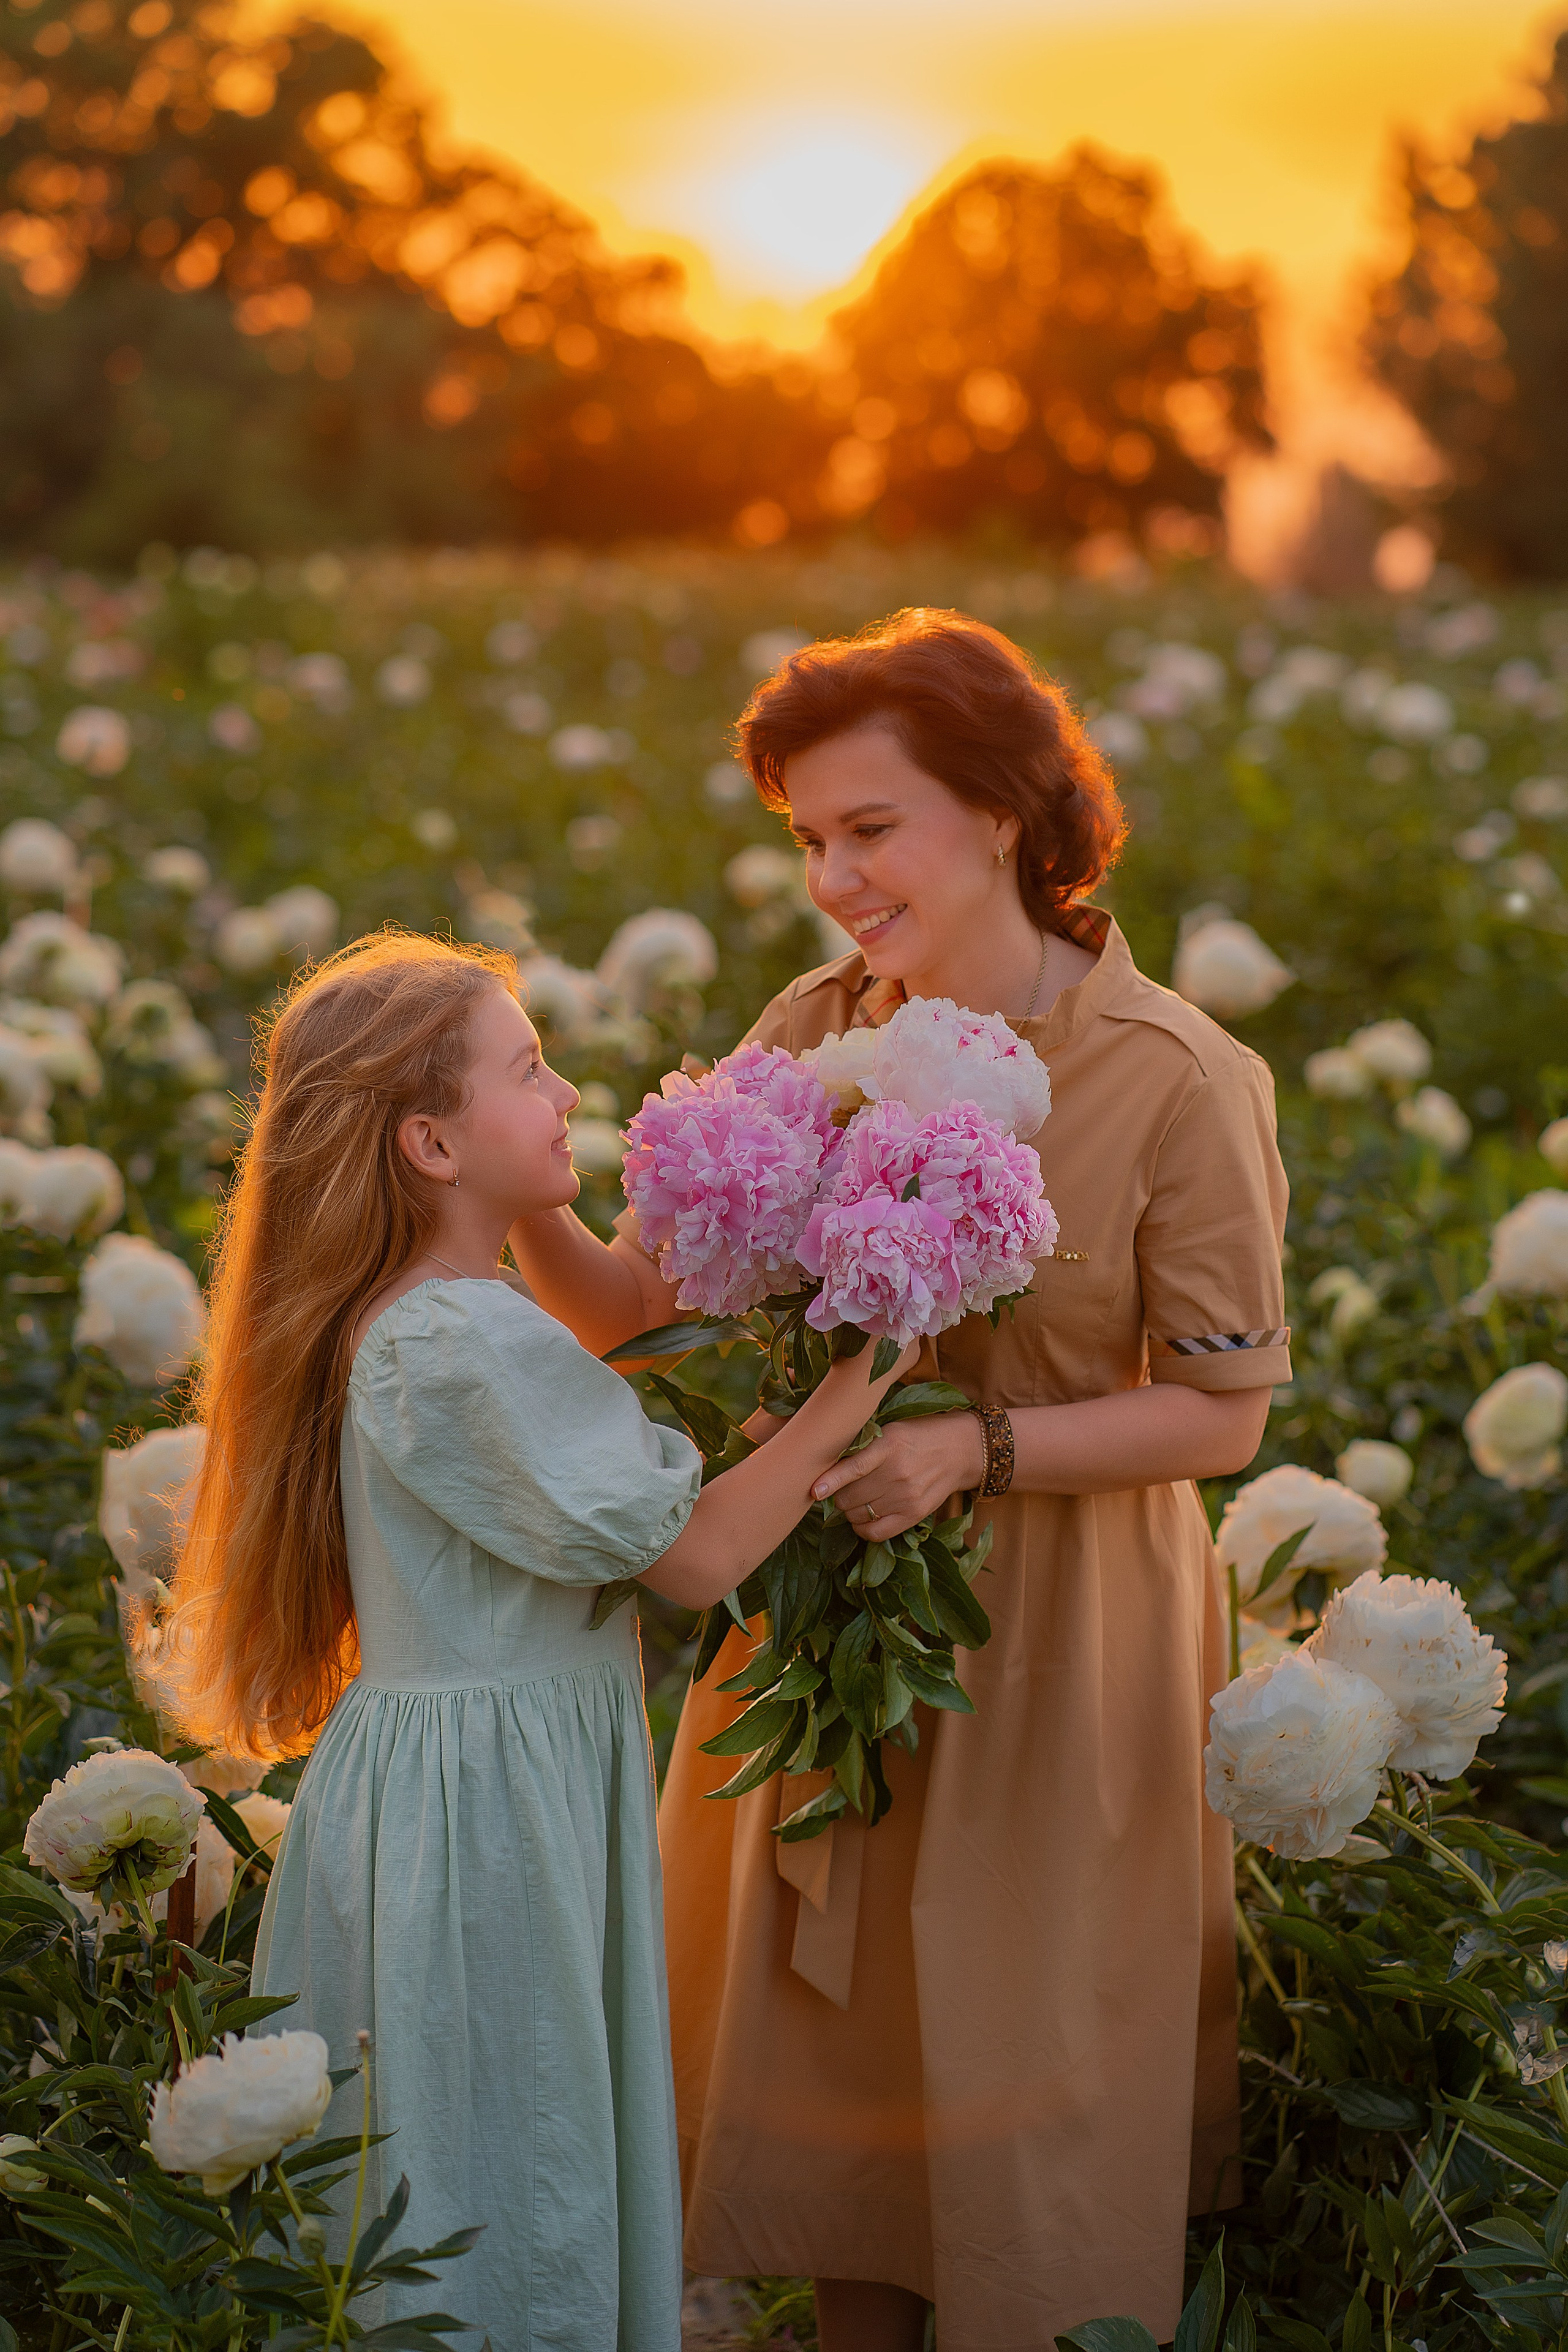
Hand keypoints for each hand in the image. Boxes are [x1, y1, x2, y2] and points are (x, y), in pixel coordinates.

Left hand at [811, 1411, 985, 1540]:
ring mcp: (906, 1497)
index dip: (831, 1481)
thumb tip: (827, 1469)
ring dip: (850, 1510)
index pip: (854, 1467)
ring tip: (858, 1498)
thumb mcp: (890, 1432)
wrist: (959, 1451)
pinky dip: (862, 1528)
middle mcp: (897, 1473)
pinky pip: (876, 1533)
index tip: (814, 1491)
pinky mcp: (913, 1515)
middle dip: (839, 1494)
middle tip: (844, 1487)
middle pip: (849, 1497)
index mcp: (889, 1446)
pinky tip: (863, 1518)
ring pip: (857, 1515)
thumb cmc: (917, 1437)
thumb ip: (863, 1448)